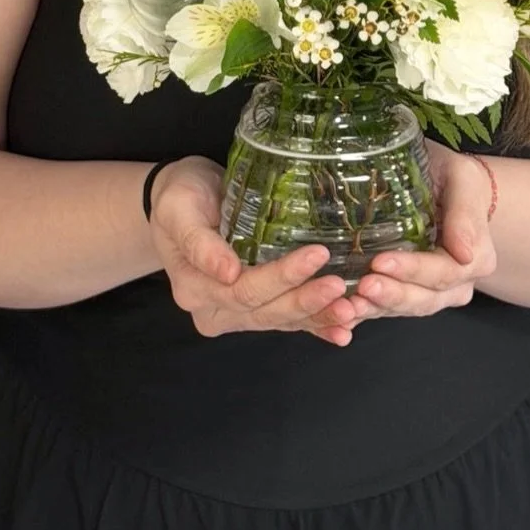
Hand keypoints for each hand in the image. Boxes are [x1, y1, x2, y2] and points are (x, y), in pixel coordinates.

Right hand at [147, 156, 364, 346]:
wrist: (182, 202)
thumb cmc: (180, 198)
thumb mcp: (179, 209)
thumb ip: (198, 241)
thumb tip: (226, 273)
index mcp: (193, 288)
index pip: (243, 290)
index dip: (282, 277)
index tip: (317, 256)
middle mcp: (213, 310)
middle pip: (265, 312)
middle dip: (305, 301)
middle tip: (340, 285)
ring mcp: (234, 315)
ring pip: (279, 321)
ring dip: (316, 317)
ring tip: (350, 310)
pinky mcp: (254, 308)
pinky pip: (286, 322)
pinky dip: (314, 326)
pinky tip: (342, 331)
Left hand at [344, 141, 496, 324]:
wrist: (443, 188)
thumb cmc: (452, 179)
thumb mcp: (463, 181)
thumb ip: (465, 214)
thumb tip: (465, 252)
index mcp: (475, 259)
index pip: (444, 272)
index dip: (413, 270)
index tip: (381, 261)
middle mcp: (458, 285)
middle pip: (424, 299)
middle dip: (392, 294)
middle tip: (363, 286)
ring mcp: (432, 294)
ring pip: (405, 309)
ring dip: (376, 309)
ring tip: (349, 305)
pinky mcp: (407, 295)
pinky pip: (386, 310)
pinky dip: (365, 314)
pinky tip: (343, 314)